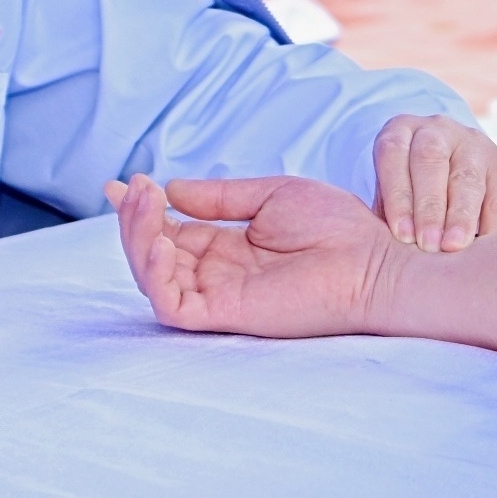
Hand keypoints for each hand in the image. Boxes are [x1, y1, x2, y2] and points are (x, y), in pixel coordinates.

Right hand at [115, 175, 408, 338]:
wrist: (374, 260)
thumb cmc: (338, 229)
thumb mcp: (270, 195)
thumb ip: (219, 197)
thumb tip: (171, 189)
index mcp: (228, 249)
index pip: (170, 232)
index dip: (143, 209)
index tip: (122, 182)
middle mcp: (218, 274)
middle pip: (153, 254)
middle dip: (134, 220)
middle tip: (132, 188)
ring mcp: (219, 296)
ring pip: (153, 278)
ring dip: (137, 240)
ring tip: (143, 203)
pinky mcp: (225, 315)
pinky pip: (171, 305)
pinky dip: (156, 274)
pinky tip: (163, 240)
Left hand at [371, 115, 496, 251]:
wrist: (451, 175)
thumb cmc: (409, 192)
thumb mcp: (390, 193)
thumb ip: (386, 213)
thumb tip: (383, 250)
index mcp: (401, 130)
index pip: (394, 152)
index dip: (397, 194)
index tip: (401, 234)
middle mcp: (438, 130)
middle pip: (431, 160)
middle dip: (429, 206)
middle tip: (427, 244)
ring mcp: (474, 145)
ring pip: (467, 177)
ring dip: (460, 216)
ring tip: (453, 246)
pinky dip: (490, 224)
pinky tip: (481, 248)